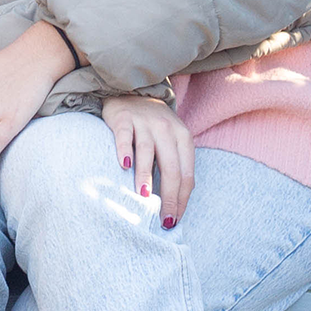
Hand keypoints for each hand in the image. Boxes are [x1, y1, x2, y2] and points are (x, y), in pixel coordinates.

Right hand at [102, 94, 195, 224]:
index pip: (186, 174)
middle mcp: (166, 128)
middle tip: (161, 218)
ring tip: (144, 197)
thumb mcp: (170, 142)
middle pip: (171, 166)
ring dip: (146, 176)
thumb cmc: (153, 126)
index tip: (173, 219)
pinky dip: (125, 150)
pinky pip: (125, 136)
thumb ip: (173, 166)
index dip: (182, 199)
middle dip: (169, 195)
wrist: (131, 91)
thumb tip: (173, 205)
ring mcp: (144, 122)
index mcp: (183, 138)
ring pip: (148, 151)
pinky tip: (124, 166)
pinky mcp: (124, 118)